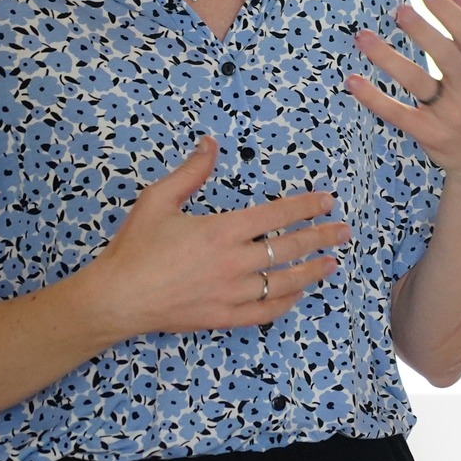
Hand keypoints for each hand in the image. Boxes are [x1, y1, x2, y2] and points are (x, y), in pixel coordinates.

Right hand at [86, 136, 349, 336]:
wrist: (116, 298)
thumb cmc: (134, 248)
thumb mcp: (157, 201)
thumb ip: (190, 173)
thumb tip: (210, 144)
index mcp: (222, 231)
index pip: (277, 216)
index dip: (306, 206)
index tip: (327, 200)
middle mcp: (234, 262)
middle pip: (290, 248)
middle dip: (322, 237)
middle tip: (344, 230)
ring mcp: (231, 293)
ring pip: (284, 281)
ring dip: (312, 270)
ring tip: (332, 262)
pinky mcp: (223, 316)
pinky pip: (265, 311)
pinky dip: (286, 302)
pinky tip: (298, 294)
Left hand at [347, 0, 460, 178]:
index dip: (448, 12)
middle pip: (444, 55)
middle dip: (422, 32)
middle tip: (398, 11)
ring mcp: (451, 112)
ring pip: (416, 81)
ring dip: (387, 58)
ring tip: (362, 37)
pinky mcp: (430, 133)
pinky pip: (398, 113)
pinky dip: (375, 98)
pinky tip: (353, 81)